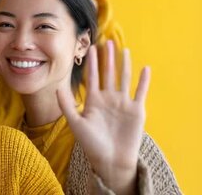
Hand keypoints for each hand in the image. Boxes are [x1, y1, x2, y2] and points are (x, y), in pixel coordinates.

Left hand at [57, 41, 149, 194]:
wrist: (110, 160)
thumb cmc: (91, 144)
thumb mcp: (76, 123)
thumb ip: (67, 104)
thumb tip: (58, 86)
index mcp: (93, 100)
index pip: (93, 76)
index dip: (92, 62)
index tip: (91, 48)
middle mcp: (108, 99)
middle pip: (108, 74)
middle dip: (108, 58)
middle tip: (107, 41)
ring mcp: (122, 103)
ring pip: (123, 79)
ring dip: (124, 64)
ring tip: (124, 49)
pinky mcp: (136, 110)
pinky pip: (140, 92)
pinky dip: (143, 81)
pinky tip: (144, 68)